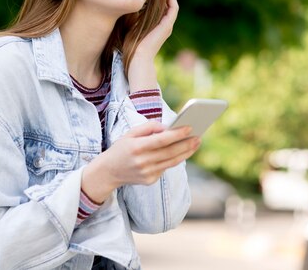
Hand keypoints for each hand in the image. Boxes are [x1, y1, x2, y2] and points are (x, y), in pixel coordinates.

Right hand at [81, 121, 199, 202]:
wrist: (108, 171)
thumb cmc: (122, 148)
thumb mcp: (130, 133)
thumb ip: (149, 127)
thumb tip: (167, 127)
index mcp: (136, 147)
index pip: (161, 140)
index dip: (177, 134)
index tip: (190, 128)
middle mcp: (142, 161)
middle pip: (170, 152)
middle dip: (186, 144)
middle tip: (199, 136)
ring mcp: (147, 173)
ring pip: (172, 162)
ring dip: (186, 152)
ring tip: (195, 143)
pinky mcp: (150, 180)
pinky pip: (165, 168)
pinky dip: (174, 159)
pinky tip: (183, 151)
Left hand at [133, 0, 177, 60]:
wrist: (138, 57)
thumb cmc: (131, 46)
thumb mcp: (131, 27)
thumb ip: (133, 17)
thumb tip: (125, 4)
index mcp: (157, 26)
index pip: (161, 7)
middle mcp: (164, 25)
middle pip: (168, 4)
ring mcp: (167, 26)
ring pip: (172, 4)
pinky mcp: (167, 26)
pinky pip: (173, 9)